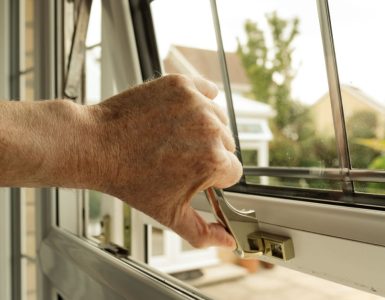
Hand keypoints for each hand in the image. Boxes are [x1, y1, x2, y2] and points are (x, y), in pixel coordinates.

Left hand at [90, 74, 241, 247]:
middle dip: (208, 153)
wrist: (97, 145)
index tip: (193, 174)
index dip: (212, 177)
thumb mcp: (169, 214)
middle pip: (227, 145)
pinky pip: (207, 91)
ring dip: (204, 128)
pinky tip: (182, 114)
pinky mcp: (182, 85)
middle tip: (179, 157)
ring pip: (218, 119)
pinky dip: (200, 100)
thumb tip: (228, 242)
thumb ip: (203, 232)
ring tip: (175, 137)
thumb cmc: (129, 179)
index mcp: (213, 161)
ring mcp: (196, 103)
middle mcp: (211, 129)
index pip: (232, 172)